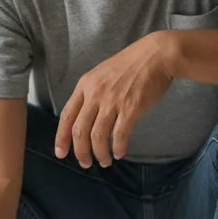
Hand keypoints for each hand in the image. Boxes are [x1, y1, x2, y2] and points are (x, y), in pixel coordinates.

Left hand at [55, 31, 176, 166]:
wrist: (156, 54)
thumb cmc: (131, 65)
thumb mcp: (101, 74)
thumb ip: (91, 94)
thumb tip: (85, 118)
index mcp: (84, 85)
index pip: (66, 116)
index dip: (61, 137)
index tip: (61, 153)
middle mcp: (95, 94)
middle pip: (79, 131)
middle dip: (80, 152)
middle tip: (85, 163)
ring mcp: (112, 101)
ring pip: (97, 136)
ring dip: (99, 153)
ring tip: (104, 161)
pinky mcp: (131, 108)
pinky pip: (119, 135)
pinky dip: (118, 147)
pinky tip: (119, 153)